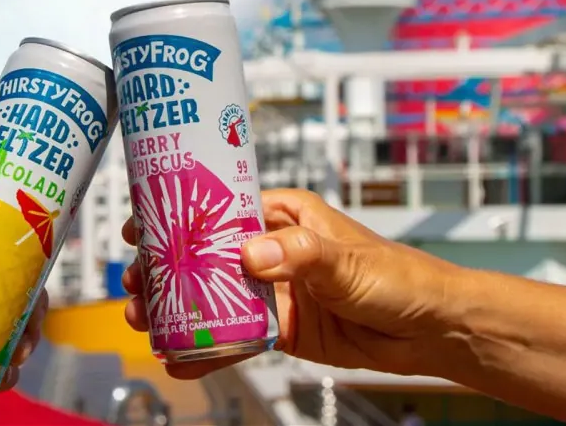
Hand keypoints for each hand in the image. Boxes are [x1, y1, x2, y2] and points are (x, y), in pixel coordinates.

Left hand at [0, 233, 48, 396]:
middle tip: (28, 329)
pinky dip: (0, 379)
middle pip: (19, 307)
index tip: (37, 286)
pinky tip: (1, 380)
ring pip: (9, 342)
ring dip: (22, 349)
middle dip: (34, 318)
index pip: (8, 268)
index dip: (31, 275)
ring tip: (15, 356)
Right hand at [121, 189, 460, 378]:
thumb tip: (252, 254)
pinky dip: (210, 347)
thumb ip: (299, 255)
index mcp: (287, 215)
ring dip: (179, 309)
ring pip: (214, 296)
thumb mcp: (347, 260)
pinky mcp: (282, 327)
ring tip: (145, 320)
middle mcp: (275, 249)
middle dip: (168, 269)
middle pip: (207, 255)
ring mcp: (275, 290)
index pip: (223, 208)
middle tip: (135, 283)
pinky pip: (236, 335)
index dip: (181, 217)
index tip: (144, 227)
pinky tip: (181, 358)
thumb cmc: (400, 277)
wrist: (430, 330)